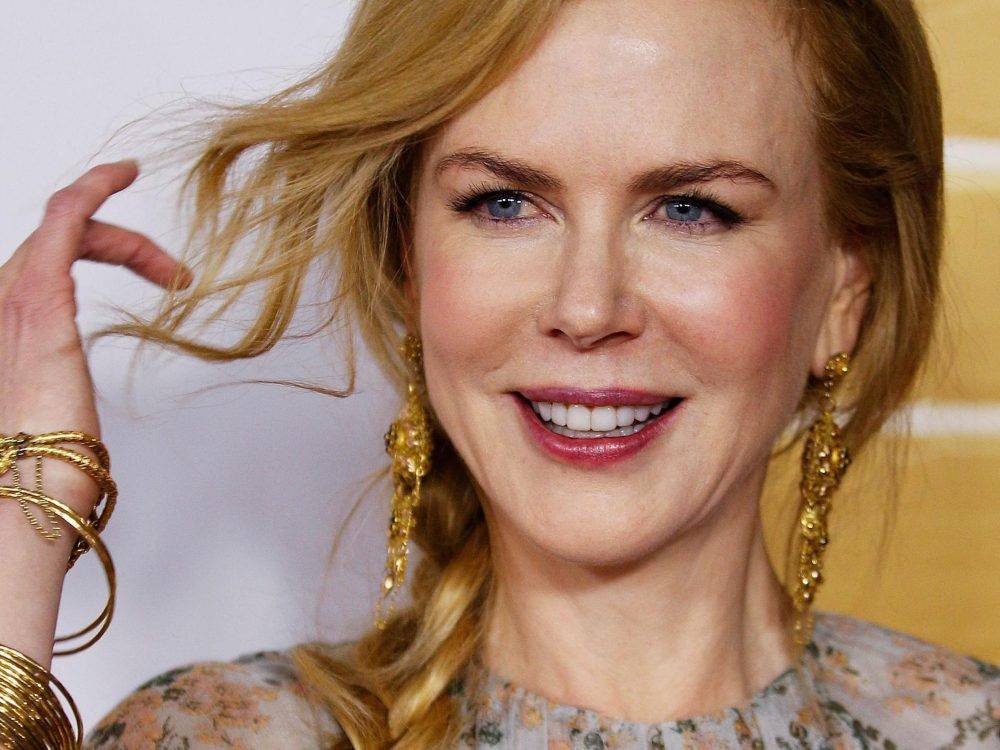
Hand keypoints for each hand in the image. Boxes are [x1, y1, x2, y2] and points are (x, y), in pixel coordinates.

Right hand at [0, 159, 191, 515]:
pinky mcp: (37, 300)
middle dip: (123, 248)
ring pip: (63, 226)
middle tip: (176, 277)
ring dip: (126, 236)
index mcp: (9, 329)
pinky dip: (90, 190)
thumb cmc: (45, 463)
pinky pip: (62, 223)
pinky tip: (120, 175)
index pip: (48, 264)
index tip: (151, 254)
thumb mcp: (58, 413)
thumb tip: (70, 403)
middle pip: (58, 243)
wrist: (27, 489)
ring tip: (174, 269)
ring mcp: (12, 298)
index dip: (97, 244)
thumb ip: (58, 388)